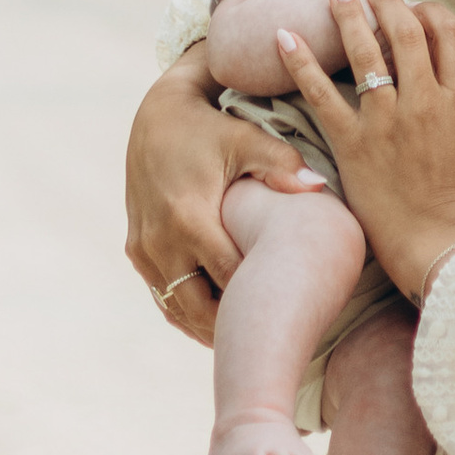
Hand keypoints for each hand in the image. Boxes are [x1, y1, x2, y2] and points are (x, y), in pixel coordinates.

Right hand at [124, 46, 325, 345]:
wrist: (156, 116)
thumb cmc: (210, 128)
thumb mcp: (246, 140)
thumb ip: (282, 166)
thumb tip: (319, 188)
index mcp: (189, 219)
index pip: (230, 278)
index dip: (258, 298)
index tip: (289, 311)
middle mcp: (160, 241)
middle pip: (199, 307)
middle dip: (231, 323)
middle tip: (270, 337)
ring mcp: (144, 249)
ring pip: (177, 308)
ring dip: (207, 325)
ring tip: (247, 338)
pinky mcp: (135, 250)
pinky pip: (161, 295)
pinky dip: (186, 310)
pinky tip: (217, 321)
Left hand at [282, 0, 454, 304]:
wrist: (440, 246)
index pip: (448, 32)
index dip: (429, 9)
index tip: (414, 3)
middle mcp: (424, 100)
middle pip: (406, 30)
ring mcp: (386, 120)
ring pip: (365, 51)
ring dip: (348, 14)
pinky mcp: (353, 143)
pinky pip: (322, 95)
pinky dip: (300, 63)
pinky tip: (283, 37)